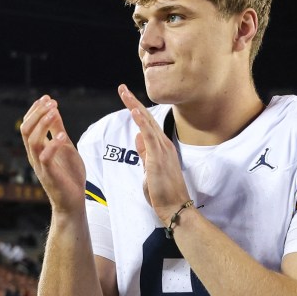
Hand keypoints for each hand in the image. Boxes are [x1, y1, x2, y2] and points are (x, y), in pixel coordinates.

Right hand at [20, 95, 85, 214]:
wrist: (72, 202)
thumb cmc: (69, 175)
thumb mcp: (65, 147)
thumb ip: (58, 130)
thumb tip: (53, 109)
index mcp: (37, 148)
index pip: (28, 125)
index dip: (35, 110)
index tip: (47, 98)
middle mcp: (34, 155)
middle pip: (26, 130)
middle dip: (37, 113)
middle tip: (51, 102)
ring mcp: (40, 165)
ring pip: (33, 141)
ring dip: (43, 124)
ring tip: (55, 112)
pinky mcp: (49, 175)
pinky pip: (45, 157)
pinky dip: (53, 144)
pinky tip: (64, 136)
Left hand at [118, 84, 189, 222]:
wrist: (175, 207)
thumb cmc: (163, 193)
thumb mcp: (150, 170)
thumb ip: (144, 154)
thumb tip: (137, 137)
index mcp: (161, 147)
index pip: (147, 124)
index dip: (136, 110)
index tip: (126, 98)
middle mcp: (163, 144)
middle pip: (146, 118)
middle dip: (133, 102)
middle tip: (122, 88)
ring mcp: (162, 149)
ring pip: (147, 122)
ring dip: (134, 106)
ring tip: (124, 92)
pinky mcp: (158, 157)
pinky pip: (149, 135)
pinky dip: (141, 121)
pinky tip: (134, 110)